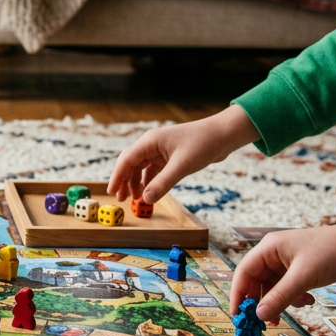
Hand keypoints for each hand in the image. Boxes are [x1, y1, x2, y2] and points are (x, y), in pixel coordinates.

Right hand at [107, 104, 260, 204]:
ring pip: (142, 169)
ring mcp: (161, 151)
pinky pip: (154, 171)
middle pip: (131, 164)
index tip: (111, 192)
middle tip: (122, 199)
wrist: (224, 135)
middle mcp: (152, 145)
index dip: (117, 176)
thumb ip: (163, 183)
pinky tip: (150, 193)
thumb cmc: (203, 144)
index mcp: (150, 141)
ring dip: (137, 183)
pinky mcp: (170, 157)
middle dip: (125, 182)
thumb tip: (146, 199)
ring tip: (136, 199)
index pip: (126, 159)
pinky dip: (150, 182)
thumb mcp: (182, 166)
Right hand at [229, 209, 335, 320]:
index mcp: (269, 248)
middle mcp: (274, 254)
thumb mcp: (304, 277)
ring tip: (288, 314)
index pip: (243, 272)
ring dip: (279, 302)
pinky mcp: (301, 270)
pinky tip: (307, 301)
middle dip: (260, 302)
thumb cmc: (332, 253)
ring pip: (273, 287)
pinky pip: (288, 288)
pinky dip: (293, 298)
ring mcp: (288, 262)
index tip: (237, 315)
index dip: (238, 294)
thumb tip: (259, 316)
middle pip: (257, 281)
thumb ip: (279, 297)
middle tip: (262, 323)